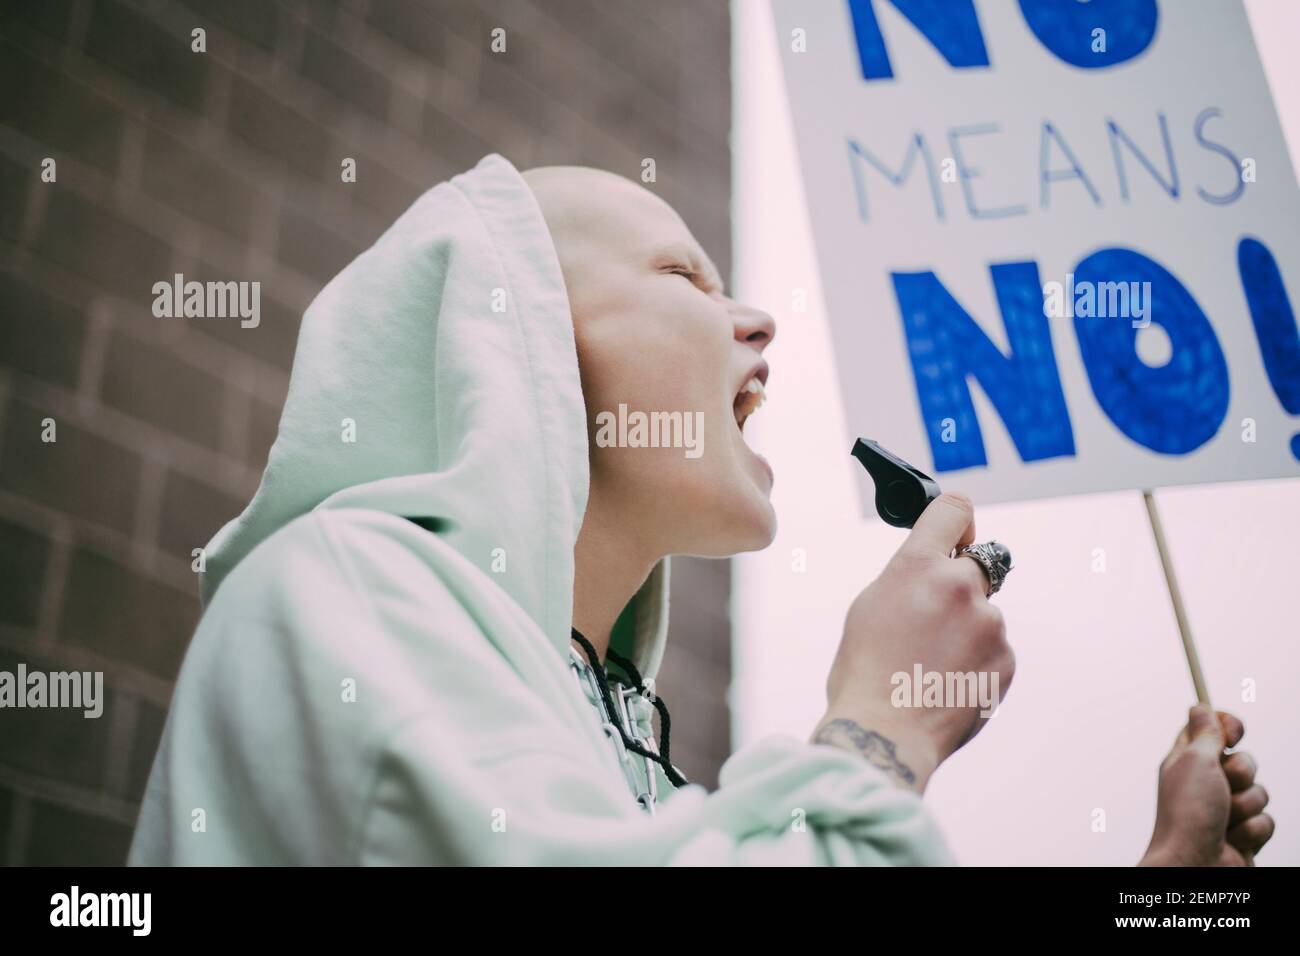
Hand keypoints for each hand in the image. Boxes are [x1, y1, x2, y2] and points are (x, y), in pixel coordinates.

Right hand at [810, 493, 1013, 792]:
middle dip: (959, 586)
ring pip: (983, 615)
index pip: (953, 510)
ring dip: (965, 632)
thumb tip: (930, 573)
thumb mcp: (870, 607)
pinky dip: (976, 662)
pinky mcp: (1006, 658)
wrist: (885, 734)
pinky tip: (946, 684)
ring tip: (930, 668)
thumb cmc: (864, 673)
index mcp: (917, 565)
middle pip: (975, 566)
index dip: (958, 520)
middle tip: (934, 621)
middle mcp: (959, 585)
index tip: (958, 534)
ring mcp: (989, 623)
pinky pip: (994, 649)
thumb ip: (907, 578)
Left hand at [1139, 705, 1273, 865]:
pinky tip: (1233, 839)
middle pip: (1244, 760)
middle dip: (1241, 772)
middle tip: (1222, 785)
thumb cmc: (1188, 811)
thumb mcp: (1194, 761)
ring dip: (1245, 805)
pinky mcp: (1244, 833)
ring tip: (1224, 819)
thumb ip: (1205, 733)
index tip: (1235, 731)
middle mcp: (1206, 783)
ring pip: (1260, 791)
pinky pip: (1267, 820)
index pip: (1211, 730)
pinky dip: (1252, 829)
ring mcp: (1226, 809)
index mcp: (1187, 761)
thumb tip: (1201, 706)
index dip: (1227, 726)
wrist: (1195, 864)